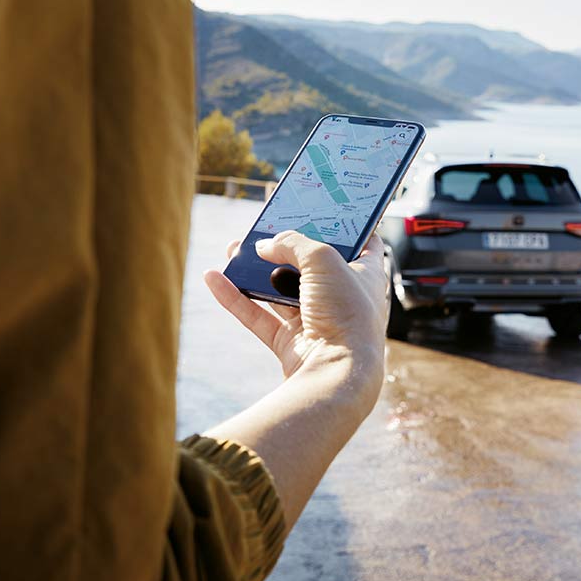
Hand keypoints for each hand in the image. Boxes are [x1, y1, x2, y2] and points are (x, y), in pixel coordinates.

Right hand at [204, 231, 387, 387]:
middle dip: (284, 246)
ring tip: (233, 248)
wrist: (336, 373)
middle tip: (265, 227)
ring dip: (255, 270)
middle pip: (311, 265)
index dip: (344, 224)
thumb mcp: (324, 259)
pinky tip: (214, 278)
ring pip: (279, 289)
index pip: (362, 242)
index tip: (324, 207)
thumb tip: (267, 245)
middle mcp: (342, 298)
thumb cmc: (346, 313)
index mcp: (366, 276)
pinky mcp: (291, 343)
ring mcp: (316, 321)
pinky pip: (258, 316)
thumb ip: (294, 243)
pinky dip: (236, 298)